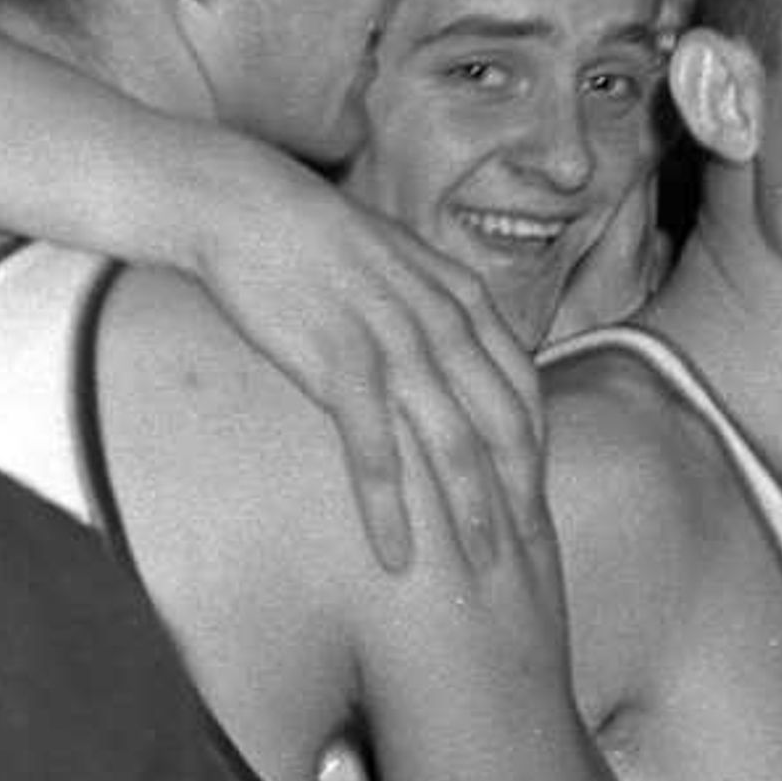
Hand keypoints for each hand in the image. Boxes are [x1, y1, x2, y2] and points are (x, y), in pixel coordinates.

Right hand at [188, 138, 545, 571]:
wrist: (245, 206)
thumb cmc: (319, 243)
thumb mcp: (404, 270)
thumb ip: (443, 316)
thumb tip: (465, 367)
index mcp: (466, 302)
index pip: (524, 392)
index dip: (535, 455)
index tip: (536, 505)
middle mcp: (445, 323)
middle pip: (504, 426)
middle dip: (521, 499)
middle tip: (528, 560)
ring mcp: (396, 342)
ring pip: (454, 444)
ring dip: (472, 513)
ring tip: (482, 574)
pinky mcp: (339, 360)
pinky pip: (374, 447)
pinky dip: (389, 504)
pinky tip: (395, 551)